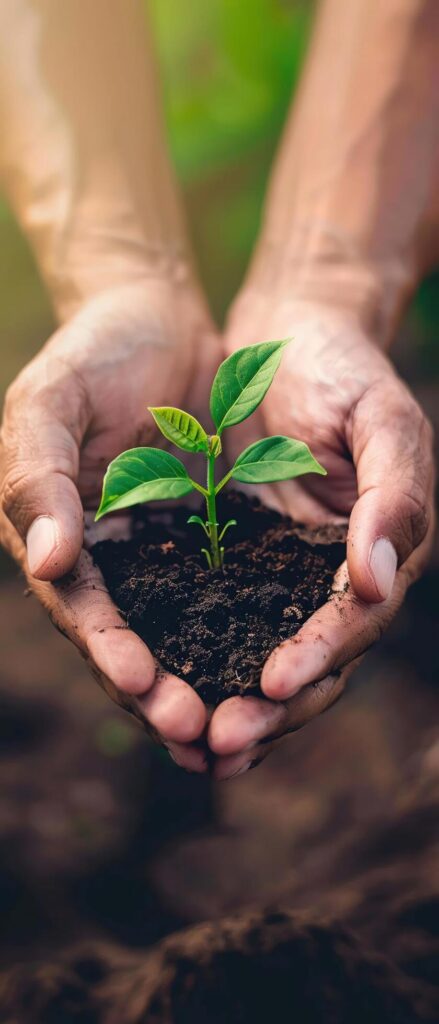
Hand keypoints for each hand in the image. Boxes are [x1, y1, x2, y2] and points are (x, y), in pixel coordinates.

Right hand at [0, 278, 219, 762]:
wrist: (157, 317)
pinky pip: (229, 598)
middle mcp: (107, 561)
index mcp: (57, 536)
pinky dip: (245, 639)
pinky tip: (274, 675)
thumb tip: (47, 564)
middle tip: (201, 737)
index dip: (110, 649)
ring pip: (181, 637)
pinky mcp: (210, 542)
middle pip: (130, 642)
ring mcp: (159, 555)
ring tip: (239, 735)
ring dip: (206, 685)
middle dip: (160, 694)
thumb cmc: (92, 353)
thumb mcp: (49, 401)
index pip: (82, 607)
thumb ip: (38, 478)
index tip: (146, 685)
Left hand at [206, 291, 433, 777]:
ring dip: (232, 702)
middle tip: (221, 742)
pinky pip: (217, 618)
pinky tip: (162, 687)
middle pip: (312, 662)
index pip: (355, 621)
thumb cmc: (344, 368)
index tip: (274, 683)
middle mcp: (334, 575)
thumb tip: (378, 584)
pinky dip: (198, 656)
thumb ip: (392, 497)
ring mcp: (284, 571)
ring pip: (262, 654)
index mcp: (380, 550)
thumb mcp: (383, 418)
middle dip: (272, 707)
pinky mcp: (237, 559)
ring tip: (191, 743)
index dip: (320, 655)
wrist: (291, 331)